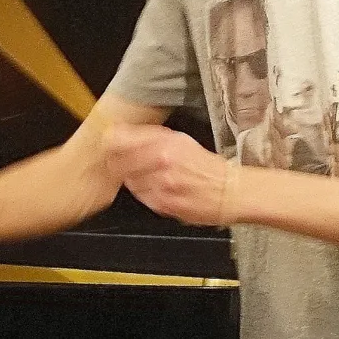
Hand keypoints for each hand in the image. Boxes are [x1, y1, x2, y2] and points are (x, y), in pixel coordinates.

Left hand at [101, 124, 233, 225]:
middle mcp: (161, 163)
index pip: (121, 139)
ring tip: (148, 176)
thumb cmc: (207, 166)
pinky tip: (157, 189)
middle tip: (120, 161)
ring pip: (129, 181)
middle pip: (119, 161)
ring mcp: (160, 185)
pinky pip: (141, 197)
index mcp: (165, 143)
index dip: (111, 140)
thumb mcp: (182, 140)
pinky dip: (144, 193)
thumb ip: (154, 137)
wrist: (229, 192)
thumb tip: (126, 133)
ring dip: (132, 178)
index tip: (109, 141)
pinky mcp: (162, 205)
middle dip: (116, 161)